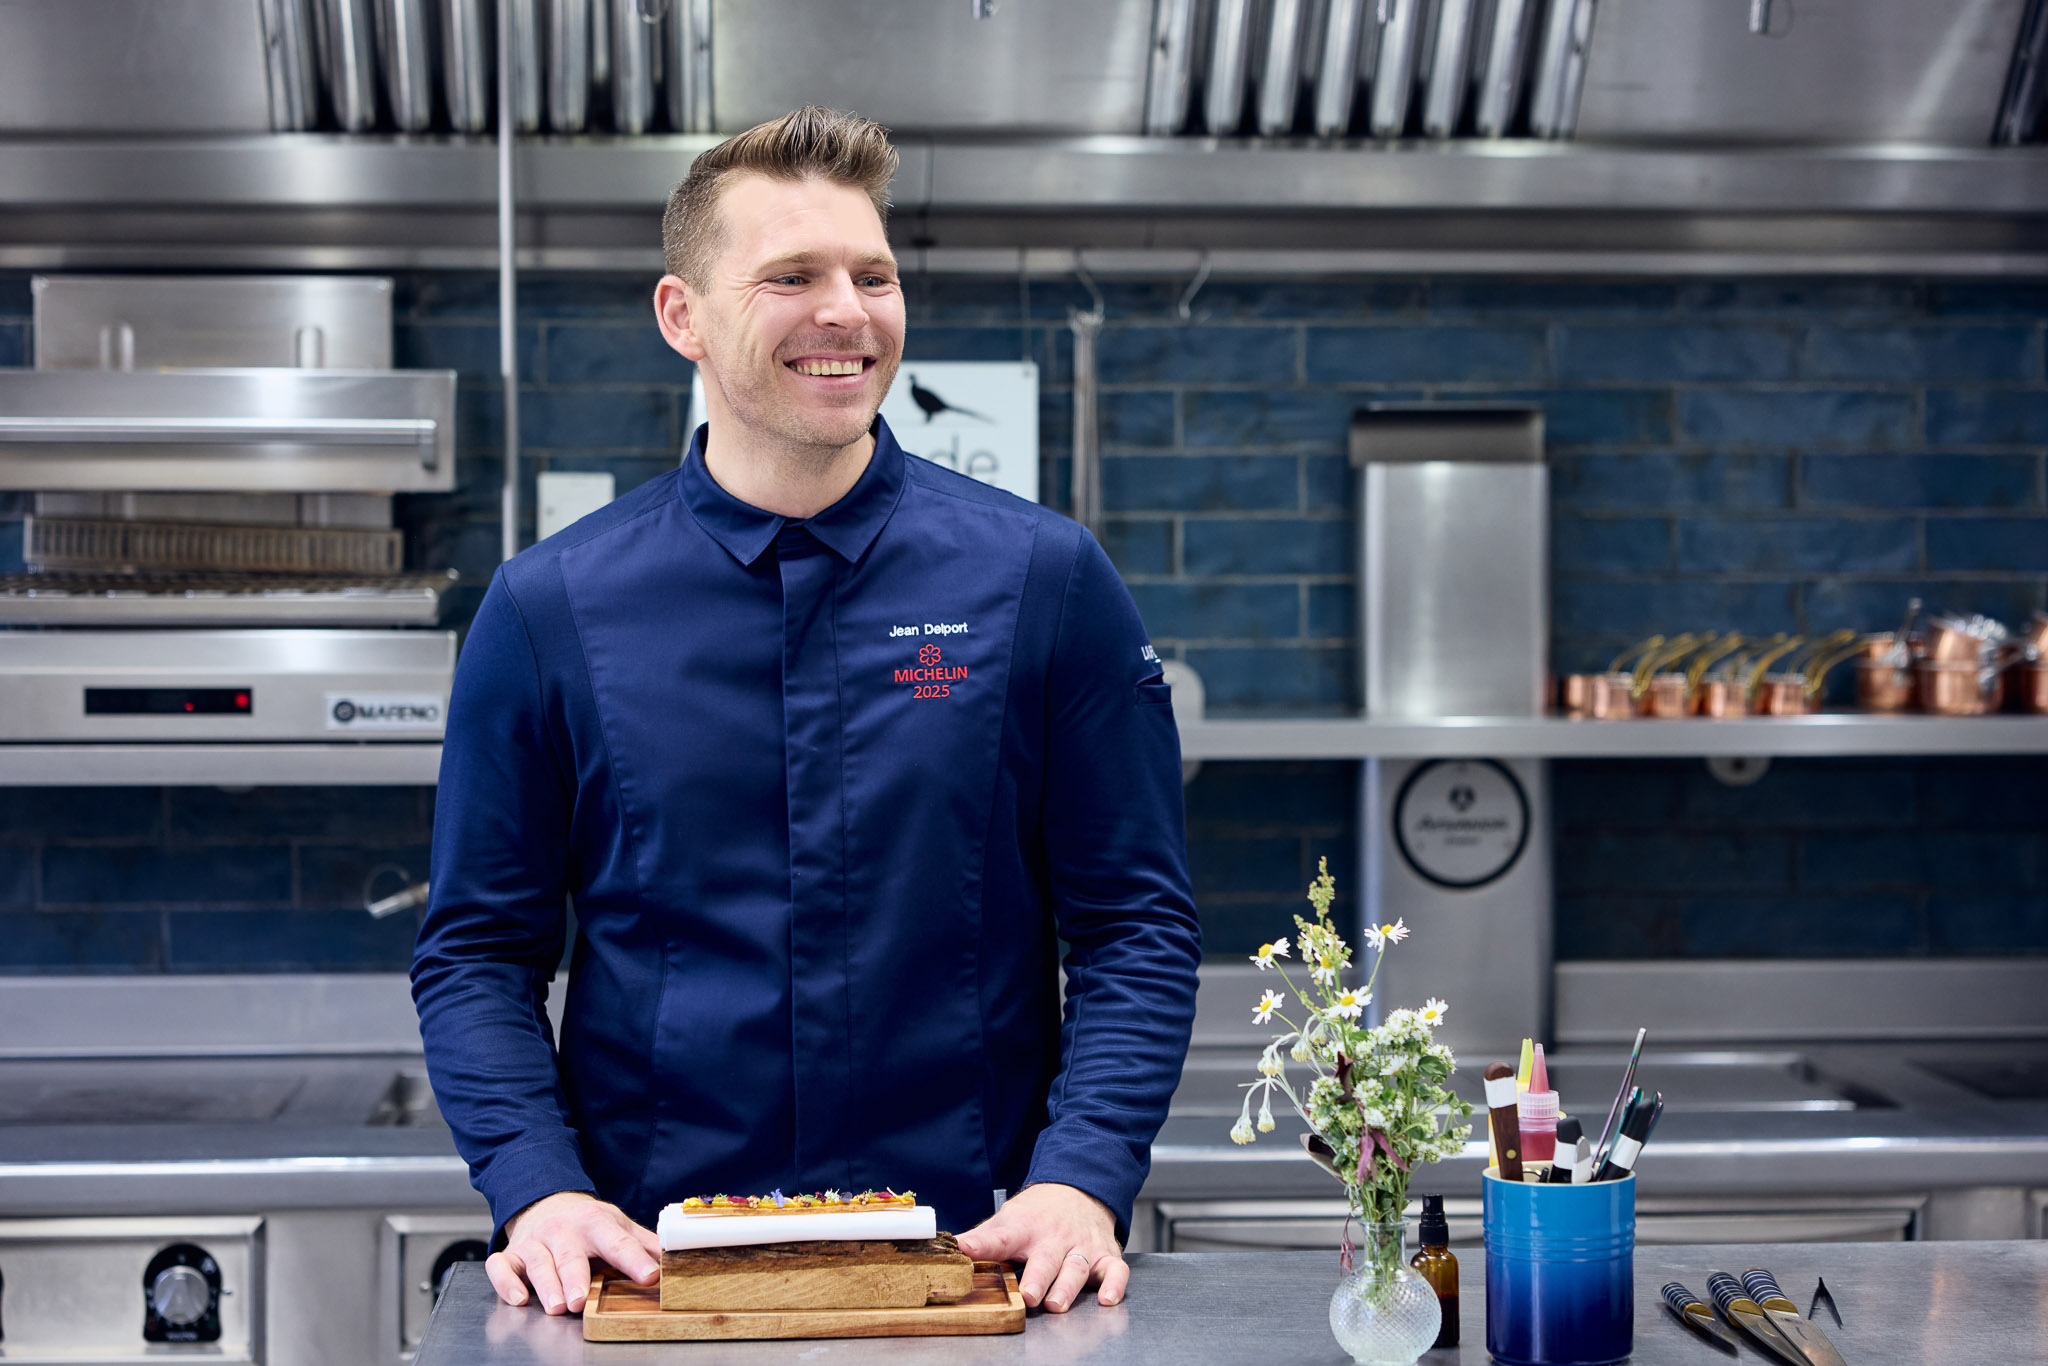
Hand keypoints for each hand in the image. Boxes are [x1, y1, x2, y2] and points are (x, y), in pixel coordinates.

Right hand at [485, 1191, 659, 1314]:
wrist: (548, 1202)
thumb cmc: (588, 1223)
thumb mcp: (619, 1226)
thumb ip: (645, 1244)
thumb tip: (677, 1257)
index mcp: (596, 1223)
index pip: (618, 1242)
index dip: (634, 1259)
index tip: (649, 1276)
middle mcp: (563, 1231)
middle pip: (571, 1255)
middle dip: (575, 1278)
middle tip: (580, 1300)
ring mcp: (535, 1242)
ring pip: (538, 1262)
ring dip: (546, 1285)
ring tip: (556, 1307)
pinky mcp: (512, 1253)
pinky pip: (502, 1266)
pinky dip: (506, 1282)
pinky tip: (517, 1298)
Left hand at [955, 1182, 1127, 1312]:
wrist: (1079, 1189)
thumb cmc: (1039, 1213)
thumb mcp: (1008, 1219)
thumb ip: (982, 1238)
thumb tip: (947, 1246)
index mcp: (1025, 1228)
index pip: (1002, 1235)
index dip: (983, 1243)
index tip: (967, 1248)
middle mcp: (1055, 1238)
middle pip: (1046, 1259)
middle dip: (1037, 1278)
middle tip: (1028, 1294)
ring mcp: (1082, 1247)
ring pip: (1077, 1267)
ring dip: (1067, 1286)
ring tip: (1056, 1303)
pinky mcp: (1106, 1255)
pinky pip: (1115, 1270)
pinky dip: (1114, 1284)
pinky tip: (1107, 1298)